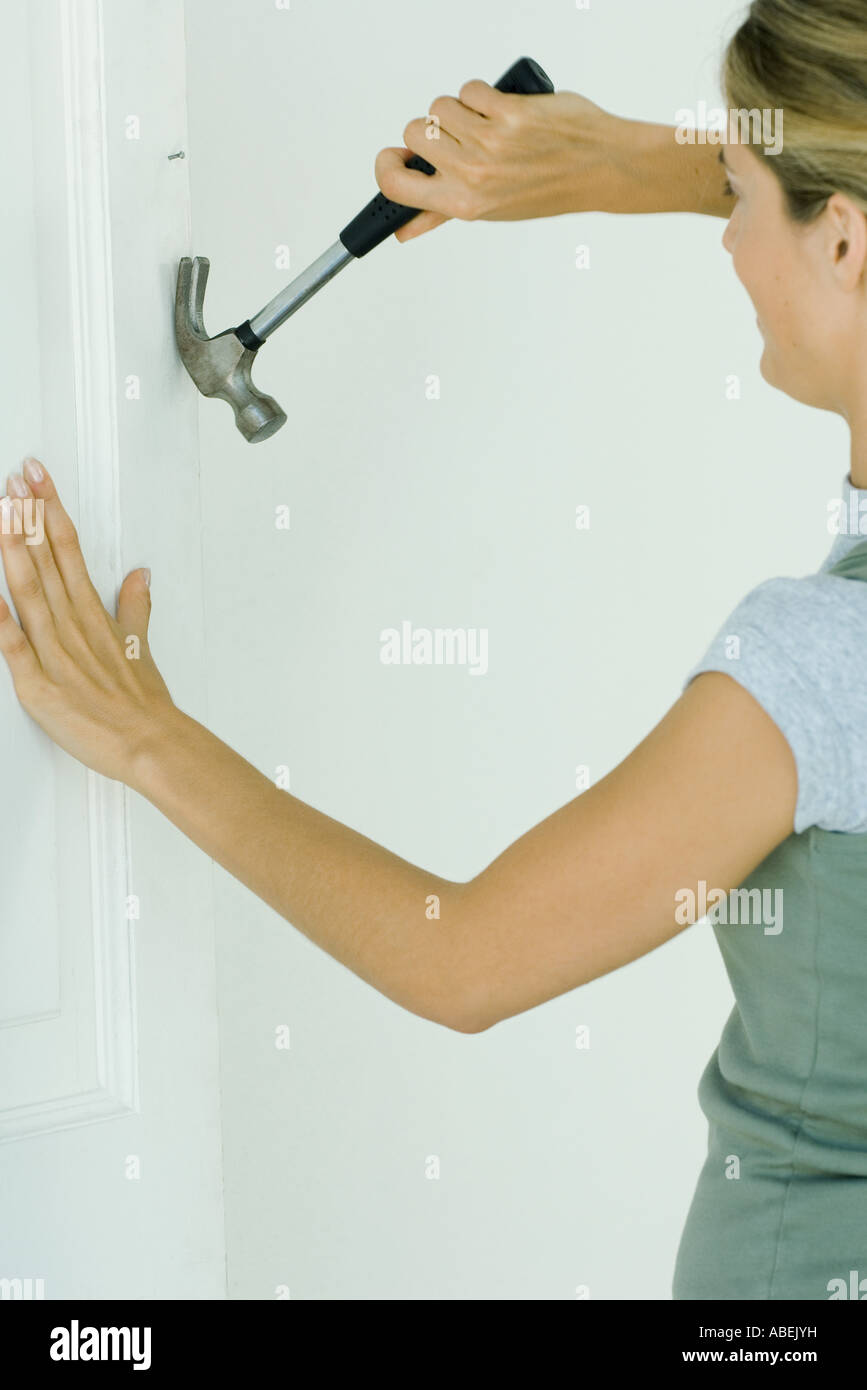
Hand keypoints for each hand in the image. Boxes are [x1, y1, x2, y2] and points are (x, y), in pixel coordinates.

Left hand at [0, 458, 174, 783]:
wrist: (151, 744)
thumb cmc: (142, 703)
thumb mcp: (139, 645)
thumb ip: (135, 606)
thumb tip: (140, 575)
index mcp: (94, 613)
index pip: (69, 548)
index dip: (50, 509)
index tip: (37, 479)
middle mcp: (73, 625)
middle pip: (46, 559)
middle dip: (27, 515)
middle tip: (14, 479)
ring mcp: (55, 652)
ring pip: (29, 590)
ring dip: (13, 549)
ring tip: (2, 512)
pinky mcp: (39, 683)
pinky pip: (12, 645)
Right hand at [375, 85, 625, 241]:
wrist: (597, 168)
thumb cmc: (546, 190)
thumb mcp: (490, 211)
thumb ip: (441, 213)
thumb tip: (403, 230)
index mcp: (461, 203)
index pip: (396, 185)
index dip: (386, 166)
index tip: (394, 158)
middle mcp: (472, 175)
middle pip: (414, 131)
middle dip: (431, 129)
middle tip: (459, 138)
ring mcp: (490, 141)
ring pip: (441, 106)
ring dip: (458, 108)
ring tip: (486, 123)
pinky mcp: (508, 111)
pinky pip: (471, 89)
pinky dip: (483, 93)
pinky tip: (503, 108)